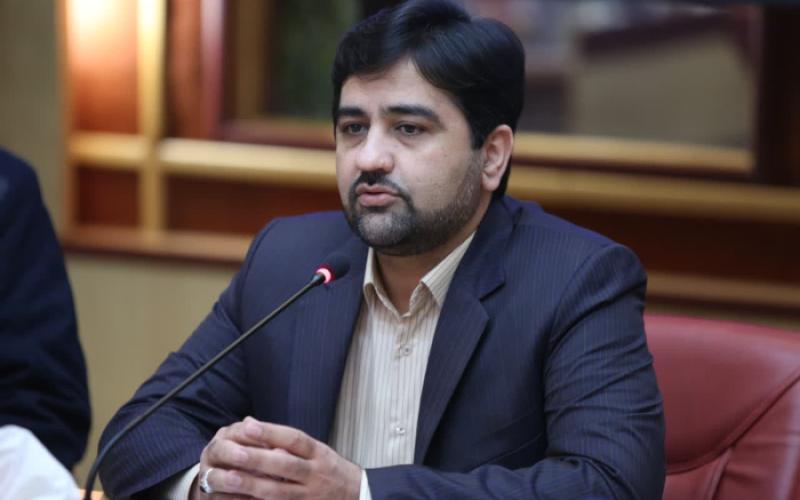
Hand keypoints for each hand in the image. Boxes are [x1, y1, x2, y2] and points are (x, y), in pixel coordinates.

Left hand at [193, 416, 361, 499]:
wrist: (355, 496)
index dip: (271, 433)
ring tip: (225, 478)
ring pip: (277, 492)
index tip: (247, 426)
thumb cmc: (329, 470)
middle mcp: (315, 475)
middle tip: (231, 452)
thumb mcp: (317, 450)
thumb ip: (287, 440)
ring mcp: (308, 497)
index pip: (295, 440)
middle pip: (285, 466)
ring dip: (249, 485)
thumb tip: (250, 424)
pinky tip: (234, 499)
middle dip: (257, 459)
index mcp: (319, 454)